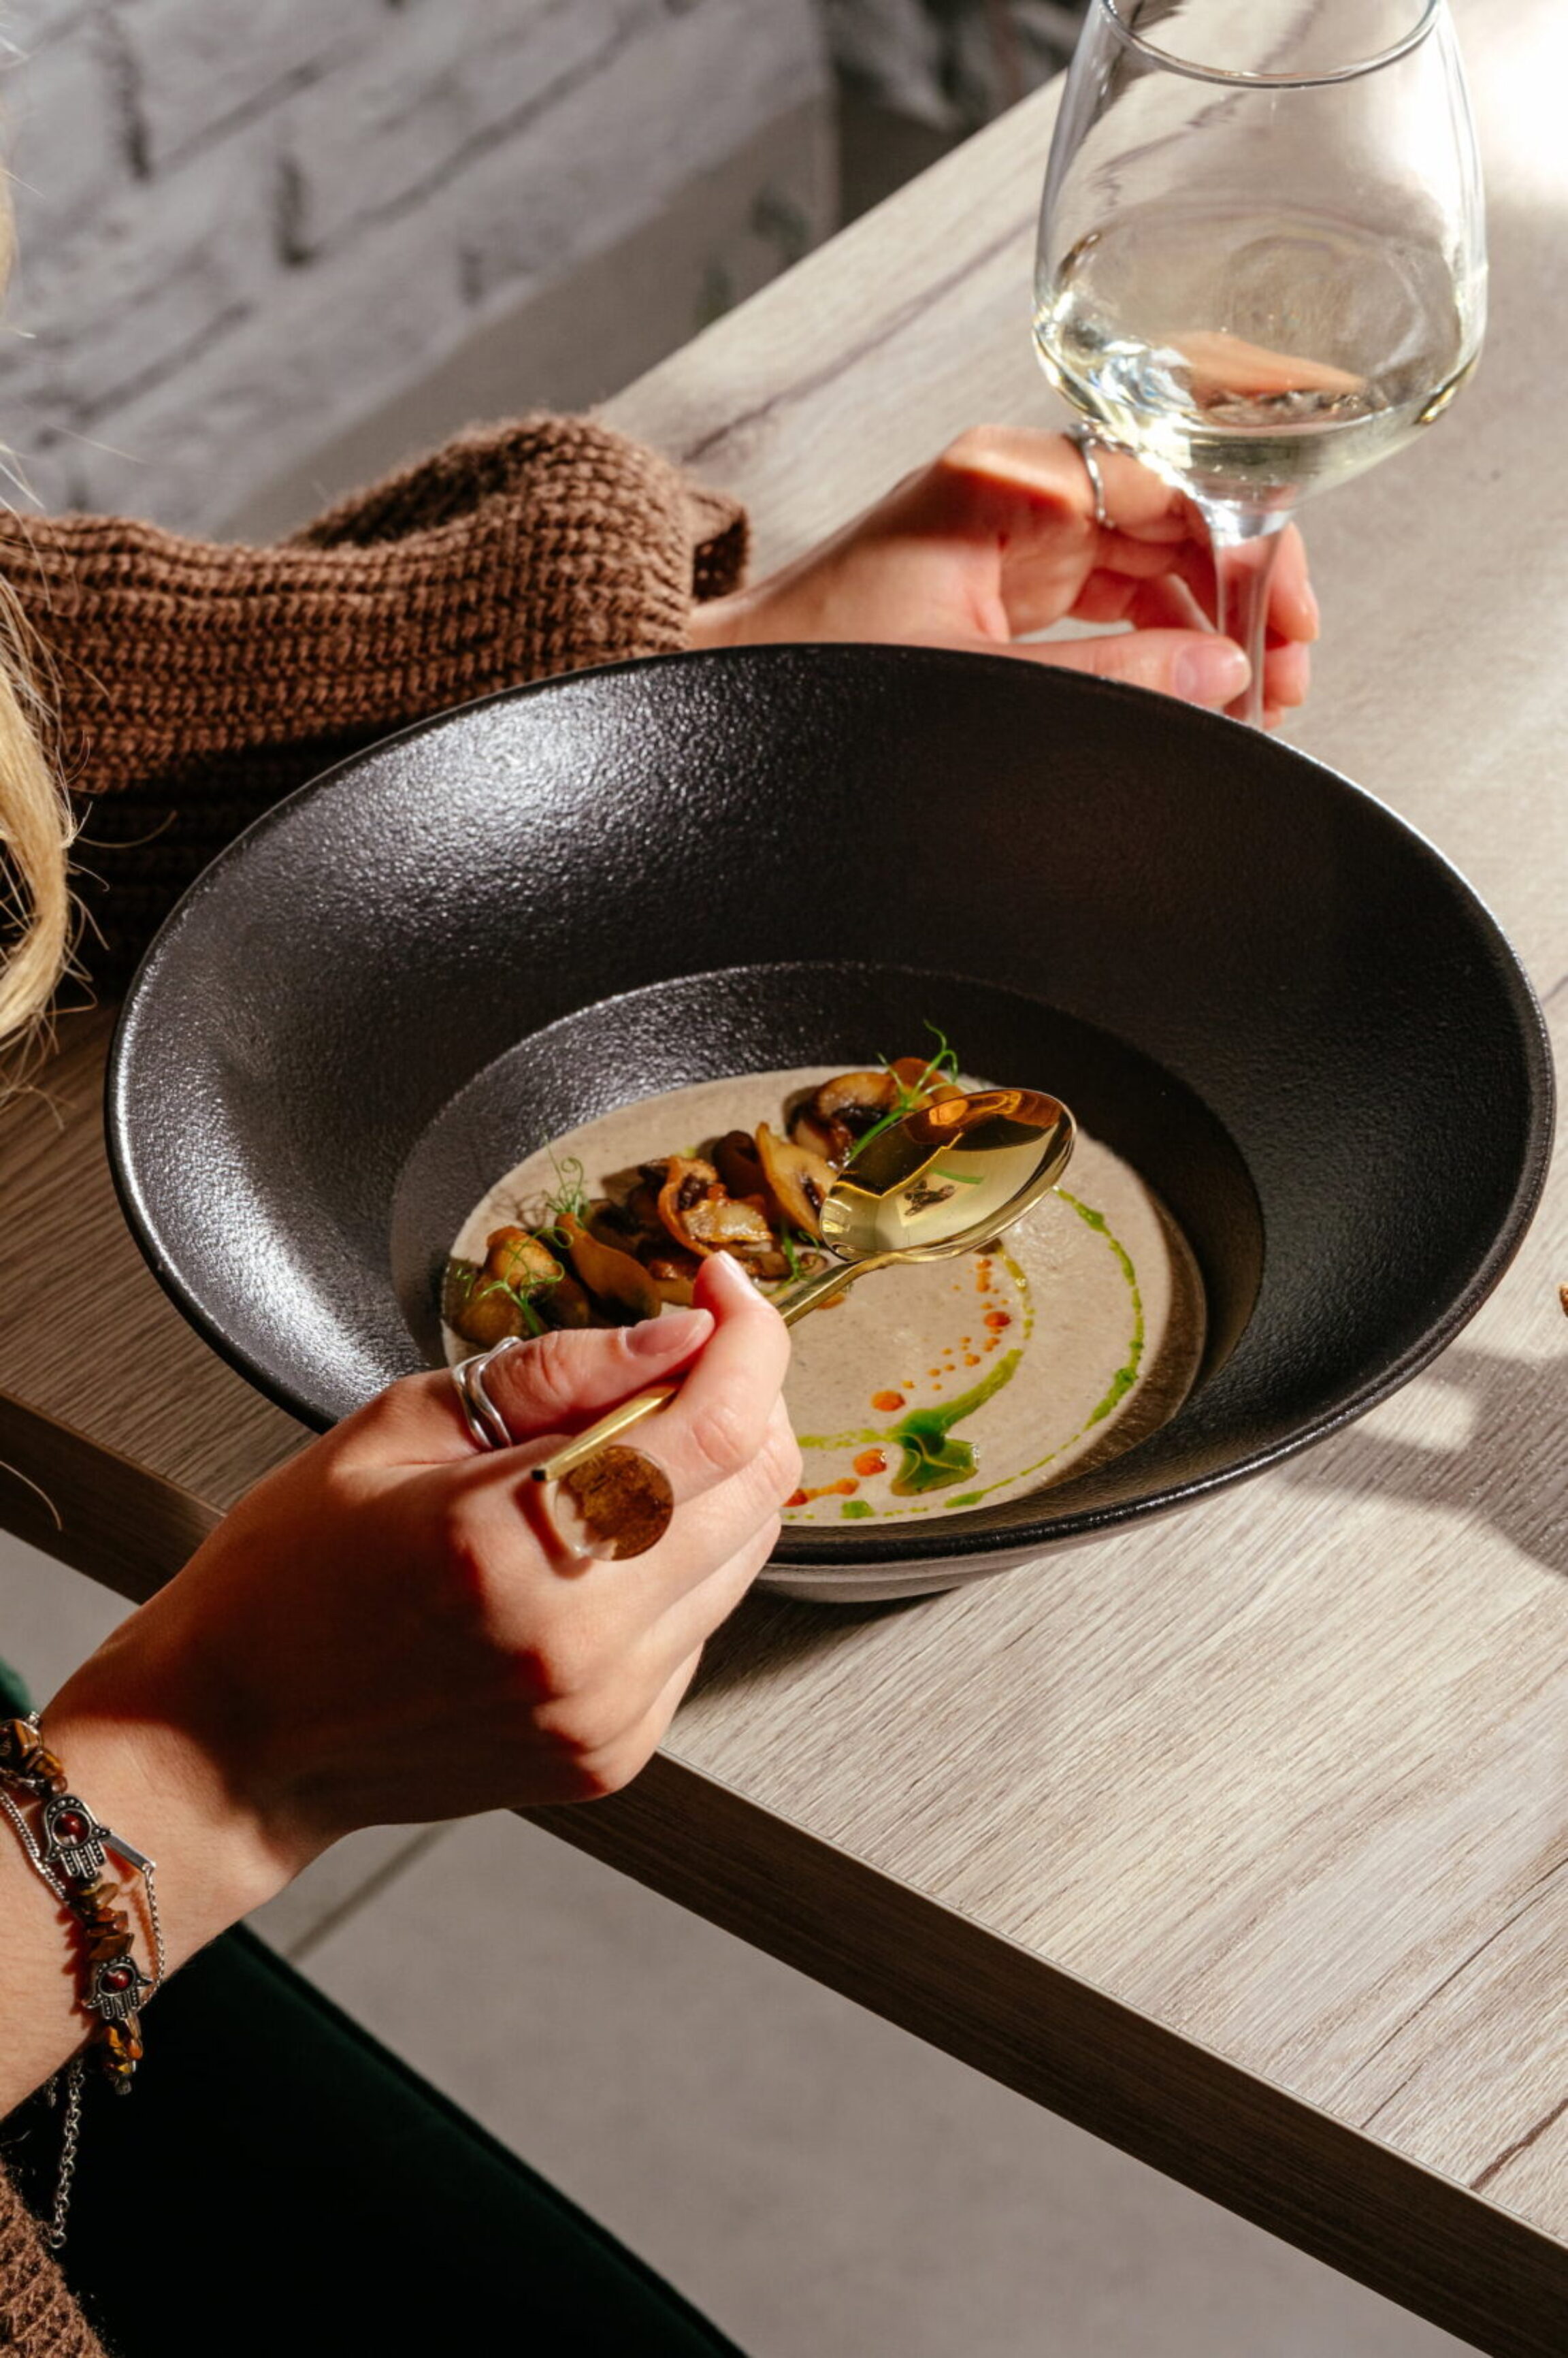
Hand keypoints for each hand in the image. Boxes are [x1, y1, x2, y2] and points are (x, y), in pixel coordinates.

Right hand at [43, 1255, 795, 1928]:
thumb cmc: (289, 1579)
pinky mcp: (613, 1751)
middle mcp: (572, 1641)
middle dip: (747, 1399)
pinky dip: (680, 1564)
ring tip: (624, 1453)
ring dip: (716, 1483)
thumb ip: (554, 1375)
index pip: (714, 1428)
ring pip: (745, 1557)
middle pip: (757, 1490)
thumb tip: (676, 1336)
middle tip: (687, 1357)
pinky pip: (703, 1627)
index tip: (725, 1295)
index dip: (749, 1342)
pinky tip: (602, 1544)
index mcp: (507, 1543)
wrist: (236, 1736)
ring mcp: (602, 1709)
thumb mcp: (396, 1426)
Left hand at [691, 425, 1315, 728]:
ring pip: (1156, 557)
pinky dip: (1166, 637)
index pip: (1173, 477)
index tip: (1289, 613)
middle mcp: (1015, 489)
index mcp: (1004, 479)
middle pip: (1178, 511)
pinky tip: (1198, 680)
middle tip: (1285, 667)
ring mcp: (1014, 533)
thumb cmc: (812, 670)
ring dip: (1212, 619)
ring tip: (1255, 691)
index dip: (1251, 543)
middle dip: (1245, 587)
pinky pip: (1117, 594)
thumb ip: (1111, 676)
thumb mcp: (977, 678)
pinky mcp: (1006, 583)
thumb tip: (1220, 674)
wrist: (724, 697)